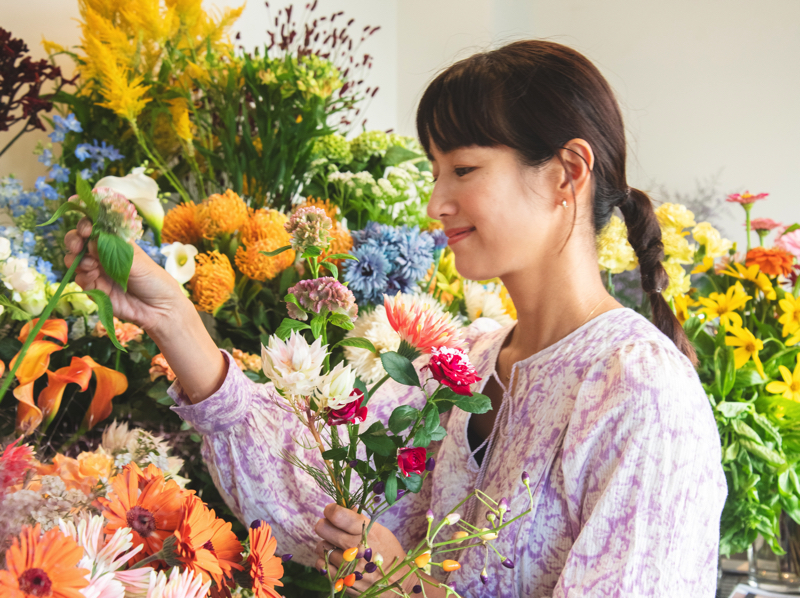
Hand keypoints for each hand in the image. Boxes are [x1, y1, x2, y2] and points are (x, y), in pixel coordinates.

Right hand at [64, 218, 187, 331]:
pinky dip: (84, 277)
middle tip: (78, 246)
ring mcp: (98, 272)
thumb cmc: (154, 280)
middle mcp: (103, 256)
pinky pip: (80, 280)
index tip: (86, 230)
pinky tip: (94, 278)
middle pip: (78, 243)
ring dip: (78, 260)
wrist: (159, 308)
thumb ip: (113, 251)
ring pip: (75, 261)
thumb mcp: (137, 261)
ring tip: (92, 265)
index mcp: (115, 244)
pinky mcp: (95, 289)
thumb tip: (91, 240)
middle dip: (74, 241)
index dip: (86, 226)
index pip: (94, 229)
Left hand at [314, 503, 417, 595]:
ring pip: (321, 546)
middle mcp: (356, 547)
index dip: (330, 510)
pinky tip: (335, 559)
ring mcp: (348, 565)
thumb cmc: (389, 552)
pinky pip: (320, 564)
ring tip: (336, 546)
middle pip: (323, 528)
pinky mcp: (342, 580)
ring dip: (326, 544)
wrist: (398, 580)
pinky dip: (325, 560)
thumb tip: (344, 506)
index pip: (337, 515)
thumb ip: (360, 519)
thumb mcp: (381, 531)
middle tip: (330, 527)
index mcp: (367, 531)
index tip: (331, 511)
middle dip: (325, 524)